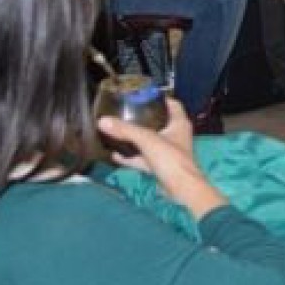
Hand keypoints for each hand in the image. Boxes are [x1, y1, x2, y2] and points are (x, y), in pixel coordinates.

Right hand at [97, 100, 227, 217]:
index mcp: (179, 123)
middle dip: (143, 118)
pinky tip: (115, 156)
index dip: (160, 98)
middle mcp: (175, 135)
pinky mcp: (161, 166)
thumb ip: (125, 130)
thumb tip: (103, 121)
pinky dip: (131, 157)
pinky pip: (143, 158)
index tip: (143, 95)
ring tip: (117, 132)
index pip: (172, 104)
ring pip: (149, 141)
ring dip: (135, 139)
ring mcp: (168, 151)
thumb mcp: (147, 140)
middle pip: (159, 122)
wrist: (181, 189)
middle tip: (126, 113)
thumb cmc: (172, 160)